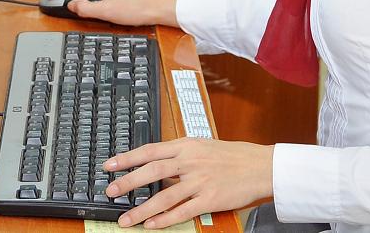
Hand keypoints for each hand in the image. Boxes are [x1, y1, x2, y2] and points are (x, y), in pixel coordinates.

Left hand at [104, 139, 274, 228]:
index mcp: (186, 145)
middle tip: (110, 192)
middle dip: (128, 182)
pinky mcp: (210, 199)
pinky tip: (152, 225)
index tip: (109, 165)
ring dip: (142, 208)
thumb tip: (154, 161)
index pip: (150, 150)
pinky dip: (165, 219)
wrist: (260, 166)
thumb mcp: (202, 145)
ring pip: (165, 195)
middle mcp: (190, 162)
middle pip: (152, 171)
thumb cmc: (231, 155)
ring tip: (126, 218)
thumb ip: (179, 152)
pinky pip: (183, 211)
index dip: (127, 158)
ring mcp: (200, 181)